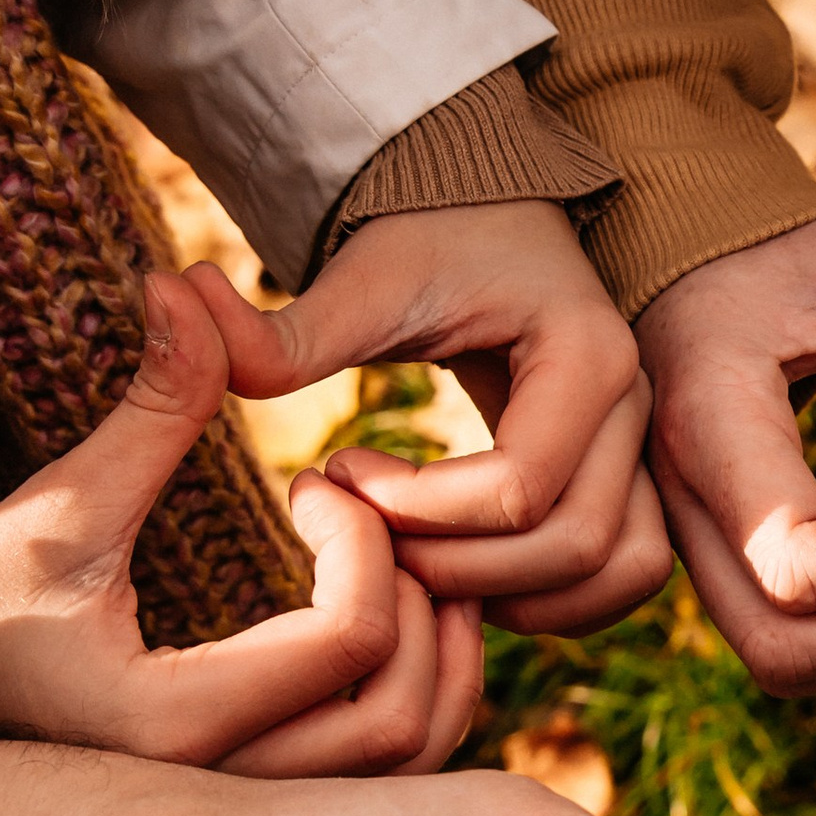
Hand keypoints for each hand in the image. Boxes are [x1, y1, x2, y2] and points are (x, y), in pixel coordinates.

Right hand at [0, 270, 484, 773]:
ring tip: (411, 558)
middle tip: (378, 521)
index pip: (349, 637)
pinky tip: (401, 609)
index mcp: (175, 723)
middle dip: (420, 598)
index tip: (314, 482)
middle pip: (404, 713)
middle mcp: (230, 788)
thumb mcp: (56, 507)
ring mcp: (262, 809)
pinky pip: (397, 769)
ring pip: (417, 755)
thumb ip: (144, 414)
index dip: (364, 540)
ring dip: (442, 651)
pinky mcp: (281, 805)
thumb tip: (182, 288)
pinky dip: (427, 687)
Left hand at [200, 203, 669, 635]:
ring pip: (620, 571)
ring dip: (519, 597)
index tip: (339, 474)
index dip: (419, 513)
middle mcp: (633, 405)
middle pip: (577, 544)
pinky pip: (624, 572)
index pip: (519, 488)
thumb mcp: (358, 279)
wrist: (483, 216)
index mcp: (585, 352)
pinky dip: (552, 599)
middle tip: (367, 541)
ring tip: (421, 570)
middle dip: (460, 565)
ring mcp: (642, 445)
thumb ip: (280, 326)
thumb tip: (172, 299)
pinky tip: (462, 576)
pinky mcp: (631, 476)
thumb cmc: (423, 243)